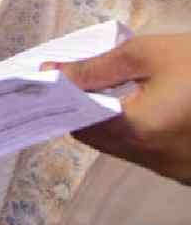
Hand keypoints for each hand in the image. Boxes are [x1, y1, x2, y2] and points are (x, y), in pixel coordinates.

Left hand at [50, 35, 190, 185]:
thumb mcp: (151, 54)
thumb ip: (99, 67)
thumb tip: (54, 74)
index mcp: (138, 131)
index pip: (78, 123)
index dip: (61, 101)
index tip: (49, 79)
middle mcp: (153, 159)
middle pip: (98, 139)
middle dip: (83, 111)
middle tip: (75, 79)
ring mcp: (176, 170)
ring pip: (124, 148)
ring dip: (110, 121)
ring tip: (108, 88)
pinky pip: (151, 152)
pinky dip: (139, 130)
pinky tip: (145, 104)